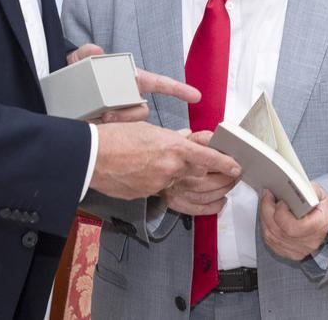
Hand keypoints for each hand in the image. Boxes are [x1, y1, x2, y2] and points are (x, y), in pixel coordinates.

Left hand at [67, 43, 201, 122]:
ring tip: (97, 120)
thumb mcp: (76, 61)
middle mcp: (127, 98)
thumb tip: (96, 50)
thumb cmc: (71, 76)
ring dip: (118, 124)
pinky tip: (95, 129)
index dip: (178, 89)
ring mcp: (120, 115)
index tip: (196, 97)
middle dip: (130, 114)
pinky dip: (111, 135)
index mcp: (128, 80)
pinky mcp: (110, 129)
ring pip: (132, 124)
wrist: (54, 96)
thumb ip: (85, 53)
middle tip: (107, 115)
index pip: (158, 83)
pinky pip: (119, 136)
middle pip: (143, 110)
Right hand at [89, 123, 239, 200]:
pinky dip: (181, 196)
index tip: (236, 166)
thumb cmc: (116, 137)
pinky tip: (189, 198)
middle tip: (230, 177)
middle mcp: (169, 167)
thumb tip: (186, 137)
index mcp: (171, 146)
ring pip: (187, 188)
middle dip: (218, 177)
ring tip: (217, 190)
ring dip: (204, 190)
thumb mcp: (147, 130)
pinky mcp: (147, 195)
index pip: (206, 156)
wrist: (91, 156)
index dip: (224, 162)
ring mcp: (158, 184)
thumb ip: (171, 137)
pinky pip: (169, 197)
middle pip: (201, 175)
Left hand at [259, 184, 327, 261]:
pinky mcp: (288, 253)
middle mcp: (308, 242)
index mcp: (318, 227)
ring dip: (264, 217)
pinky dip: (265, 226)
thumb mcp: (321, 195)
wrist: (322, 223)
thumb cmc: (319, 209)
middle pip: (278, 230)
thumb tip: (298, 186)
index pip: (293, 227)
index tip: (281, 200)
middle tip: (267, 195)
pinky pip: (269, 241)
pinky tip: (267, 215)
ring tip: (266, 202)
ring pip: (271, 236)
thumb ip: (310, 190)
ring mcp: (297, 250)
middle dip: (267, 210)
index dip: (282, 213)